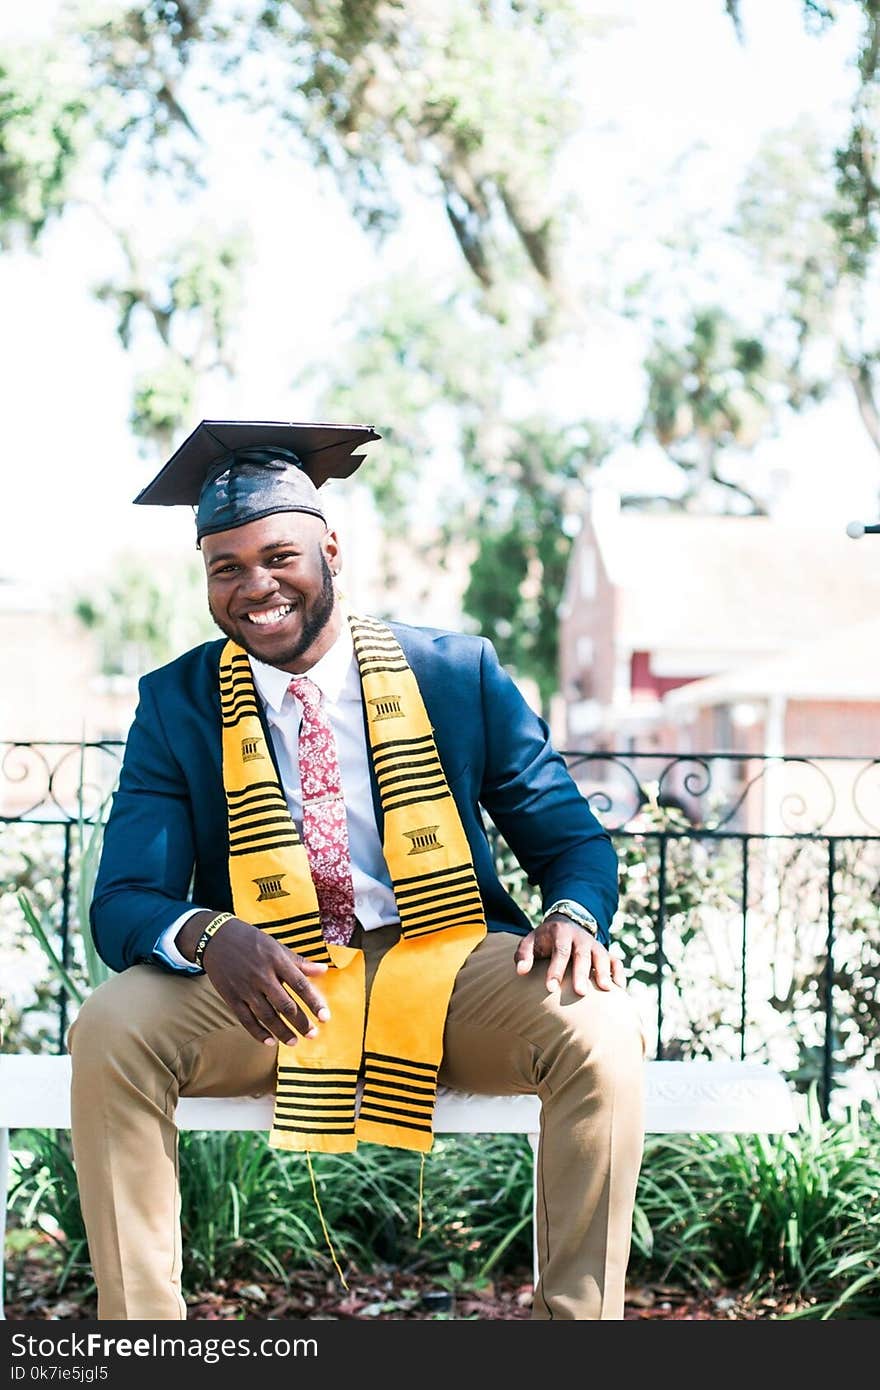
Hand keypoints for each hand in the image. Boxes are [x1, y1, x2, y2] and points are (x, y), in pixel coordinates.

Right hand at [180, 913, 329, 1045]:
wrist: (215, 937)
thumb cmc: (251, 941)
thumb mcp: (276, 946)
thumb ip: (299, 962)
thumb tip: (324, 970)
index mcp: (276, 960)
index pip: (300, 985)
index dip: (314, 1003)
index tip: (325, 1017)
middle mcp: (262, 975)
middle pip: (285, 1005)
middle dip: (300, 1022)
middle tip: (312, 1035)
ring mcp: (245, 987)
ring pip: (266, 1015)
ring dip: (282, 1031)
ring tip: (294, 1041)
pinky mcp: (231, 996)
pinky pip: (245, 1019)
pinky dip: (258, 1032)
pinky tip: (269, 1041)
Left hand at [514, 915, 626, 994]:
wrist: (566, 924)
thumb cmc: (545, 940)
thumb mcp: (530, 942)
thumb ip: (523, 955)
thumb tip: (521, 971)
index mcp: (560, 933)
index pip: (559, 951)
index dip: (556, 970)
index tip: (551, 988)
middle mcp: (580, 938)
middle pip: (582, 955)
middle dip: (581, 974)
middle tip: (580, 993)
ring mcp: (594, 945)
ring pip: (602, 956)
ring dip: (604, 972)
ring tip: (605, 989)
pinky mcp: (605, 952)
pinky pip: (616, 961)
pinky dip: (619, 973)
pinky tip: (619, 988)